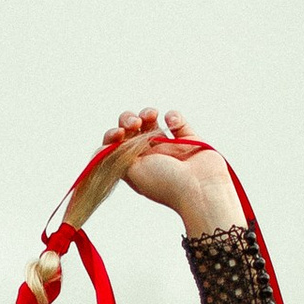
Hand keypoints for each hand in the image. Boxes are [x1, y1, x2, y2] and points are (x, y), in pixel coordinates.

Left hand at [107, 104, 243, 238]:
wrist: (200, 189)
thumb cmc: (165, 184)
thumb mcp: (132, 172)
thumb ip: (116, 157)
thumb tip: (103, 147)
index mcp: (134, 167)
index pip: (117, 145)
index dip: (113, 135)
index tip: (118, 134)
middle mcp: (150, 157)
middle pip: (132, 130)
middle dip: (128, 120)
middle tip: (134, 123)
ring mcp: (170, 148)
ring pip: (153, 122)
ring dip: (147, 113)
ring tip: (150, 115)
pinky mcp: (190, 141)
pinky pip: (178, 122)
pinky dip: (174, 117)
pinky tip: (172, 123)